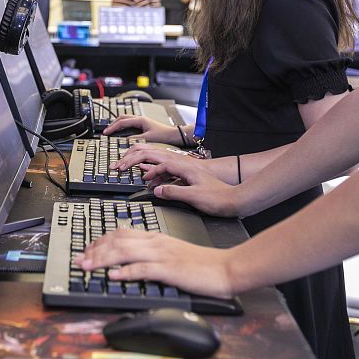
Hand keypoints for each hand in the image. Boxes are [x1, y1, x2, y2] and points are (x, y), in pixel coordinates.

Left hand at [76, 230, 234, 297]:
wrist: (225, 267)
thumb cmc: (202, 264)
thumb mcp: (173, 252)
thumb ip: (153, 253)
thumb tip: (131, 260)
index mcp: (156, 238)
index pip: (121, 233)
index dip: (100, 241)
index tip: (87, 250)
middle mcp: (156, 243)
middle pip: (118, 241)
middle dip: (95, 250)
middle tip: (80, 259)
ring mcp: (162, 255)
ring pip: (125, 252)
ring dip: (102, 259)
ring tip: (87, 266)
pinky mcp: (170, 269)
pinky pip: (144, 269)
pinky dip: (126, 272)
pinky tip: (114, 276)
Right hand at [102, 115, 178, 143]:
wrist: (173, 135)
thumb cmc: (164, 135)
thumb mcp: (148, 138)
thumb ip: (135, 139)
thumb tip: (125, 140)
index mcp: (140, 120)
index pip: (122, 122)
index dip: (113, 127)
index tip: (106, 133)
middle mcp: (140, 119)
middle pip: (122, 118)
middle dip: (113, 124)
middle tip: (106, 130)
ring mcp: (142, 121)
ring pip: (126, 119)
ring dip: (118, 124)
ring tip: (112, 130)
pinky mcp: (143, 125)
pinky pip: (130, 123)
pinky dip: (123, 126)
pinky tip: (122, 132)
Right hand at [115, 150, 241, 216]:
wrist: (235, 200)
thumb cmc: (219, 198)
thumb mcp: (193, 196)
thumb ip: (173, 192)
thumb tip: (156, 190)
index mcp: (185, 168)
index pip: (160, 162)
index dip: (145, 167)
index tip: (135, 174)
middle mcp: (186, 167)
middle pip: (158, 158)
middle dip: (139, 159)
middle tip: (123, 164)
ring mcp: (187, 172)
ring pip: (162, 165)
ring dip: (148, 167)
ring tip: (136, 171)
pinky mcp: (189, 179)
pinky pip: (168, 173)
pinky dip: (157, 175)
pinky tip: (154, 181)